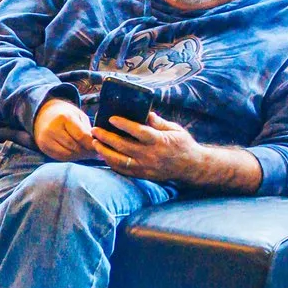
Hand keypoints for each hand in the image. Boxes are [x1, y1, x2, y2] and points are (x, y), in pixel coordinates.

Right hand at [32, 97, 96, 161]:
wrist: (44, 115)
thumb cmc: (66, 115)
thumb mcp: (78, 116)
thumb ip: (87, 130)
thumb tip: (98, 145)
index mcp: (63, 118)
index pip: (80, 136)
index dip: (92, 145)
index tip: (99, 147)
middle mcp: (52, 129)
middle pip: (74, 147)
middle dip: (87, 152)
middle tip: (96, 152)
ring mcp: (45, 139)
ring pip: (68, 154)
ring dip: (80, 156)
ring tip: (87, 154)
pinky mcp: (43, 147)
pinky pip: (61, 157)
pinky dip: (71, 157)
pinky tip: (77, 154)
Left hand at [93, 112, 252, 187]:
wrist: (192, 167)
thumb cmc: (183, 144)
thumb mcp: (175, 129)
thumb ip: (158, 122)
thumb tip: (145, 112)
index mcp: (161, 141)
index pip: (139, 131)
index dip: (124, 125)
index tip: (111, 118)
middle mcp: (152, 155)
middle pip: (124, 146)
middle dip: (106, 137)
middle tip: (95, 130)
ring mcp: (147, 167)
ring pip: (120, 161)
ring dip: (105, 152)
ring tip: (95, 143)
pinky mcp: (144, 175)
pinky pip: (124, 170)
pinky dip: (112, 163)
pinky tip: (104, 156)